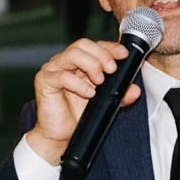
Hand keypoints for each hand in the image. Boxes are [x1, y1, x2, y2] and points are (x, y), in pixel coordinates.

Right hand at [24, 39, 139, 164]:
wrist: (59, 135)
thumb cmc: (76, 115)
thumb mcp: (104, 102)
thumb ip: (120, 94)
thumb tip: (135, 90)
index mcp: (77, 62)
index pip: (94, 45)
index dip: (109, 47)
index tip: (123, 54)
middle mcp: (64, 62)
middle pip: (82, 44)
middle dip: (101, 55)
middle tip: (112, 69)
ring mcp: (52, 70)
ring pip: (72, 54)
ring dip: (91, 65)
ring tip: (100, 81)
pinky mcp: (44, 81)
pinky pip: (62, 76)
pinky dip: (79, 84)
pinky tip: (88, 93)